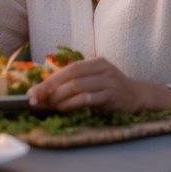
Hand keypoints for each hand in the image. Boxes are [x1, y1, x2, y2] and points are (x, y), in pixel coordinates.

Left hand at [27, 57, 170, 113]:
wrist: (139, 95)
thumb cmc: (110, 89)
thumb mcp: (94, 80)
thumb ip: (74, 83)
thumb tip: (44, 93)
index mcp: (95, 62)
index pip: (67, 69)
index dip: (48, 80)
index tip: (32, 91)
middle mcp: (102, 69)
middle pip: (70, 76)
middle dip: (49, 88)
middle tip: (35, 100)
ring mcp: (109, 82)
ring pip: (78, 87)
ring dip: (60, 98)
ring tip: (49, 106)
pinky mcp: (113, 96)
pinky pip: (88, 99)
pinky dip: (73, 104)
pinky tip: (64, 109)